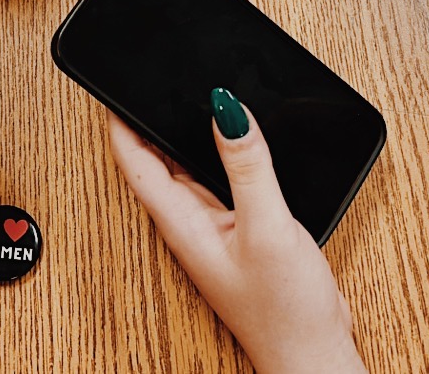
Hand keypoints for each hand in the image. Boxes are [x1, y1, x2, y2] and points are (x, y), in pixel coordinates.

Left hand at [108, 88, 366, 373]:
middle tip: (156, 82)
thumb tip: (225, 109)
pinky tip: (233, 139)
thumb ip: (247, 168)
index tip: (117, 89)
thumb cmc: (283, 311)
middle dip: (151, 120)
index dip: (120, 122)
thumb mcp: (266, 228)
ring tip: (190, 97)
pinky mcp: (237, 228)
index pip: (133, 160)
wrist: (311, 353)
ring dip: (186, 136)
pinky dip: (219, 156)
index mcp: (179, 220)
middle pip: (156, 160)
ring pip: (188, 168)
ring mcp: (212, 225)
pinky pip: (217, 181)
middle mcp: (188, 220)